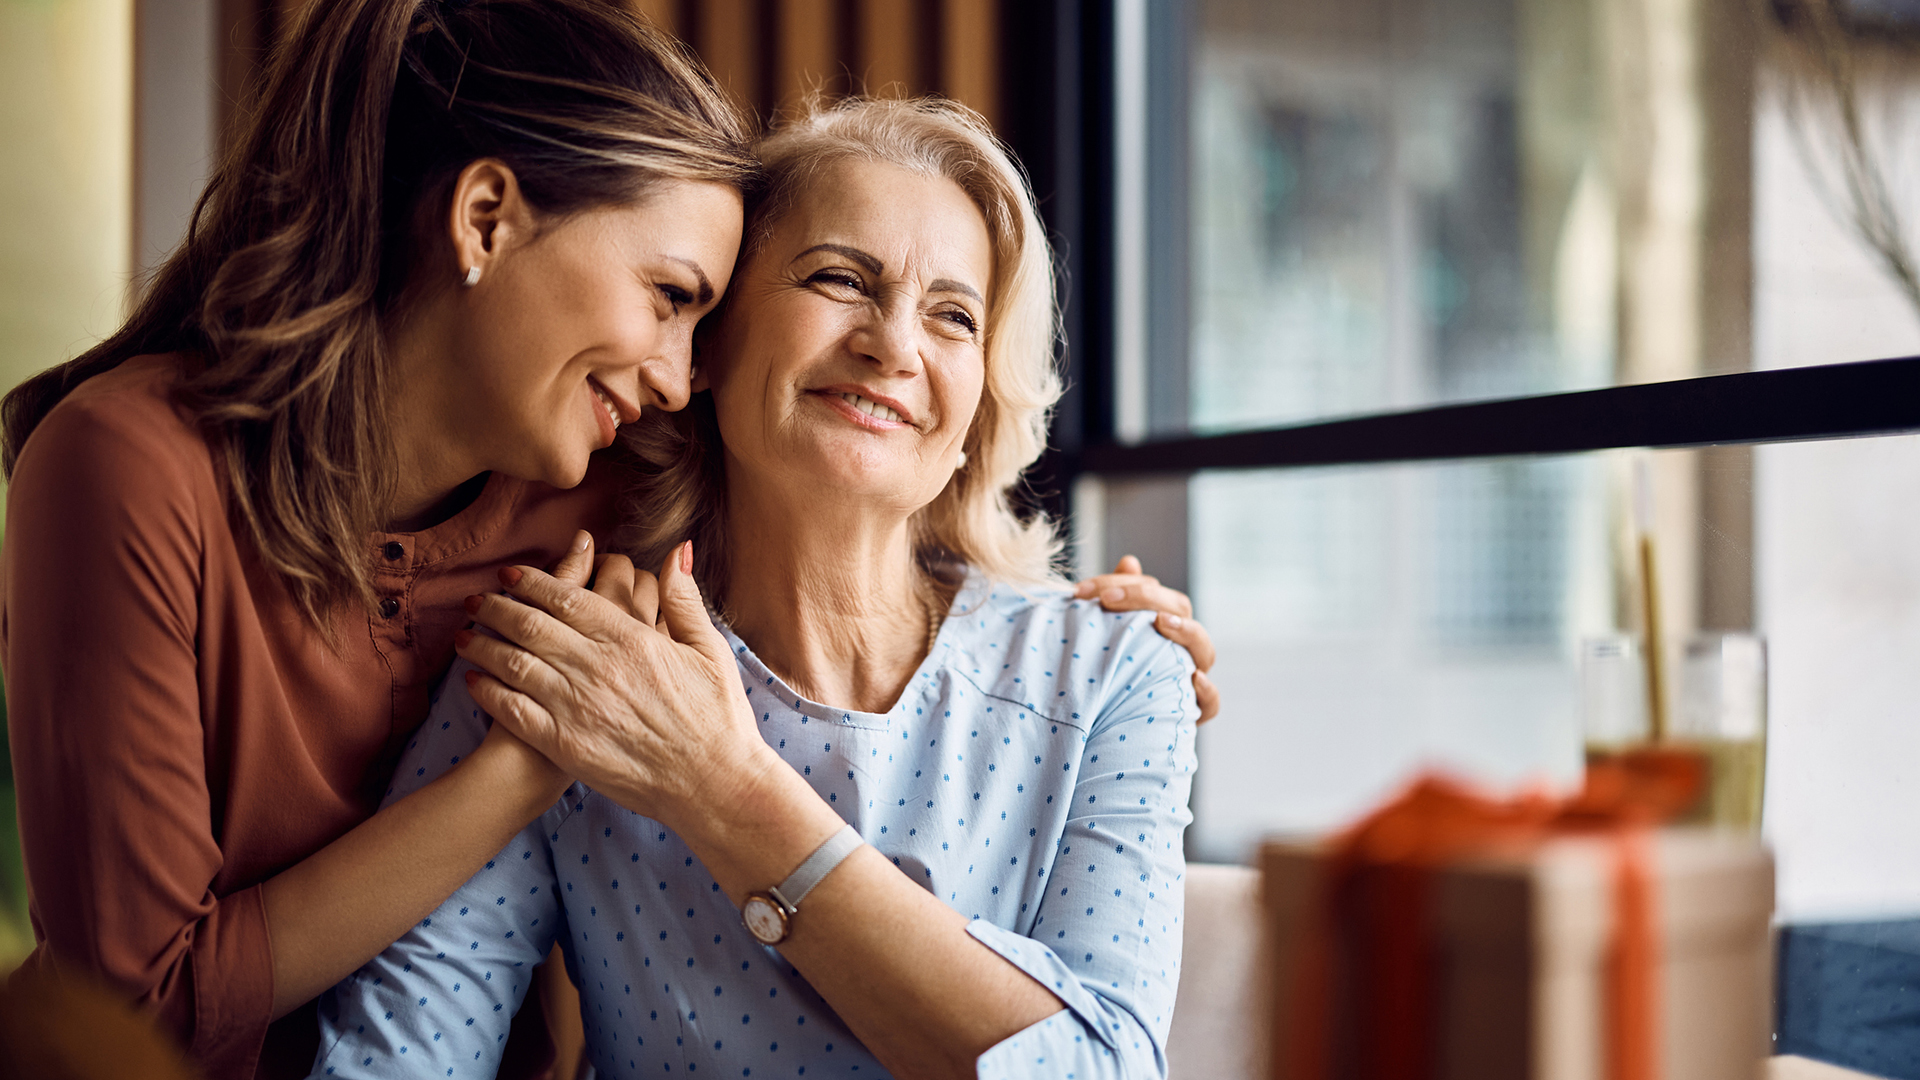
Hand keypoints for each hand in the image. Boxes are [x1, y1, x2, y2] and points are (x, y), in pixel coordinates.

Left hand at [455, 540, 770, 829]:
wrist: (713, 783)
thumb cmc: (718, 716)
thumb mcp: (710, 649)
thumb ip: (685, 598)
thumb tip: (677, 549)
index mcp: (631, 638)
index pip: (566, 598)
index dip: (531, 582)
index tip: (509, 574)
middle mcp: (597, 667)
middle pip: (530, 625)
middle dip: (495, 607)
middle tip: (475, 599)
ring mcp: (577, 707)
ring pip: (513, 663)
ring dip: (482, 645)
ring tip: (464, 636)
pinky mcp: (566, 745)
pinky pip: (514, 711)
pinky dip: (488, 692)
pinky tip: (473, 682)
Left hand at [1073, 555, 1219, 723]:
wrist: (1103, 728)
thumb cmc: (1107, 673)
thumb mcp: (1106, 635)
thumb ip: (1117, 597)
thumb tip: (1130, 562)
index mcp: (1162, 623)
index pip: (1154, 592)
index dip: (1123, 584)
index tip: (1083, 590)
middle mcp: (1180, 647)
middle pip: (1180, 610)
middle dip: (1145, 597)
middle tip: (1108, 599)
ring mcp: (1188, 677)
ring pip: (1204, 651)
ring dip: (1185, 632)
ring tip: (1160, 622)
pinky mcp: (1190, 712)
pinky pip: (1211, 704)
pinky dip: (1207, 691)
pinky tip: (1193, 678)